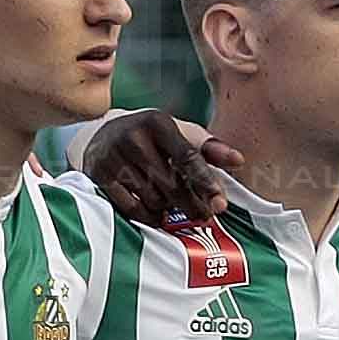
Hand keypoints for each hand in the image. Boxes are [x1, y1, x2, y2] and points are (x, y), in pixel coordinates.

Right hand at [81, 108, 249, 226]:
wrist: (101, 134)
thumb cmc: (150, 136)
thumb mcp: (179, 133)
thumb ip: (209, 147)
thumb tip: (238, 161)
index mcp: (158, 123)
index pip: (188, 156)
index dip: (206, 182)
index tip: (220, 203)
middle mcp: (133, 137)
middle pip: (171, 183)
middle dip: (191, 204)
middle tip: (204, 216)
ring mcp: (114, 158)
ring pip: (153, 198)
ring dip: (167, 208)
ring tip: (172, 205)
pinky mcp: (100, 176)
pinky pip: (133, 208)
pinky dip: (148, 216)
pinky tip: (155, 213)